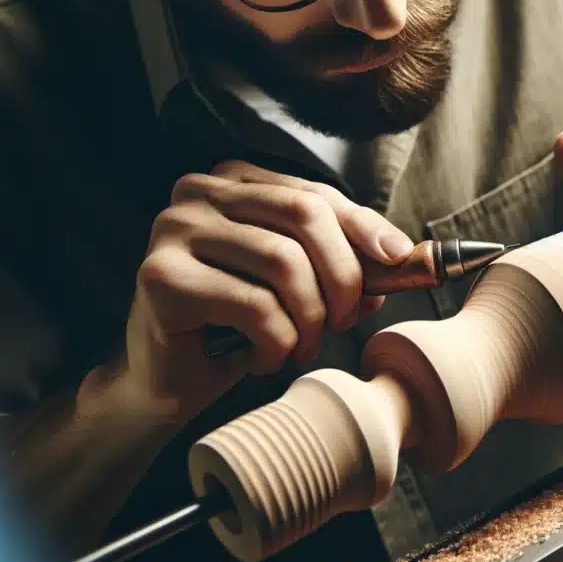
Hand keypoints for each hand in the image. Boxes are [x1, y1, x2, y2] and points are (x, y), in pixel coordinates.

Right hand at [115, 160, 414, 422]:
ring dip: (310, 318)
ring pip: (284, 262)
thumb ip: (341, 260)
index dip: (365, 227)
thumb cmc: (236, 327)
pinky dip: (277, 343)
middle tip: (344, 321)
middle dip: (342, 274)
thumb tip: (400, 257)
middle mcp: (198, 193)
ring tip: (303, 347)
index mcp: (233, 181)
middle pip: (304, 214)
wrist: (165, 380)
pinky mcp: (161, 278)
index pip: (315, 193)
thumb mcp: (297, 284)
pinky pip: (254, 307)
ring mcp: (173, 231)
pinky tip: (266, 358)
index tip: (401, 258)